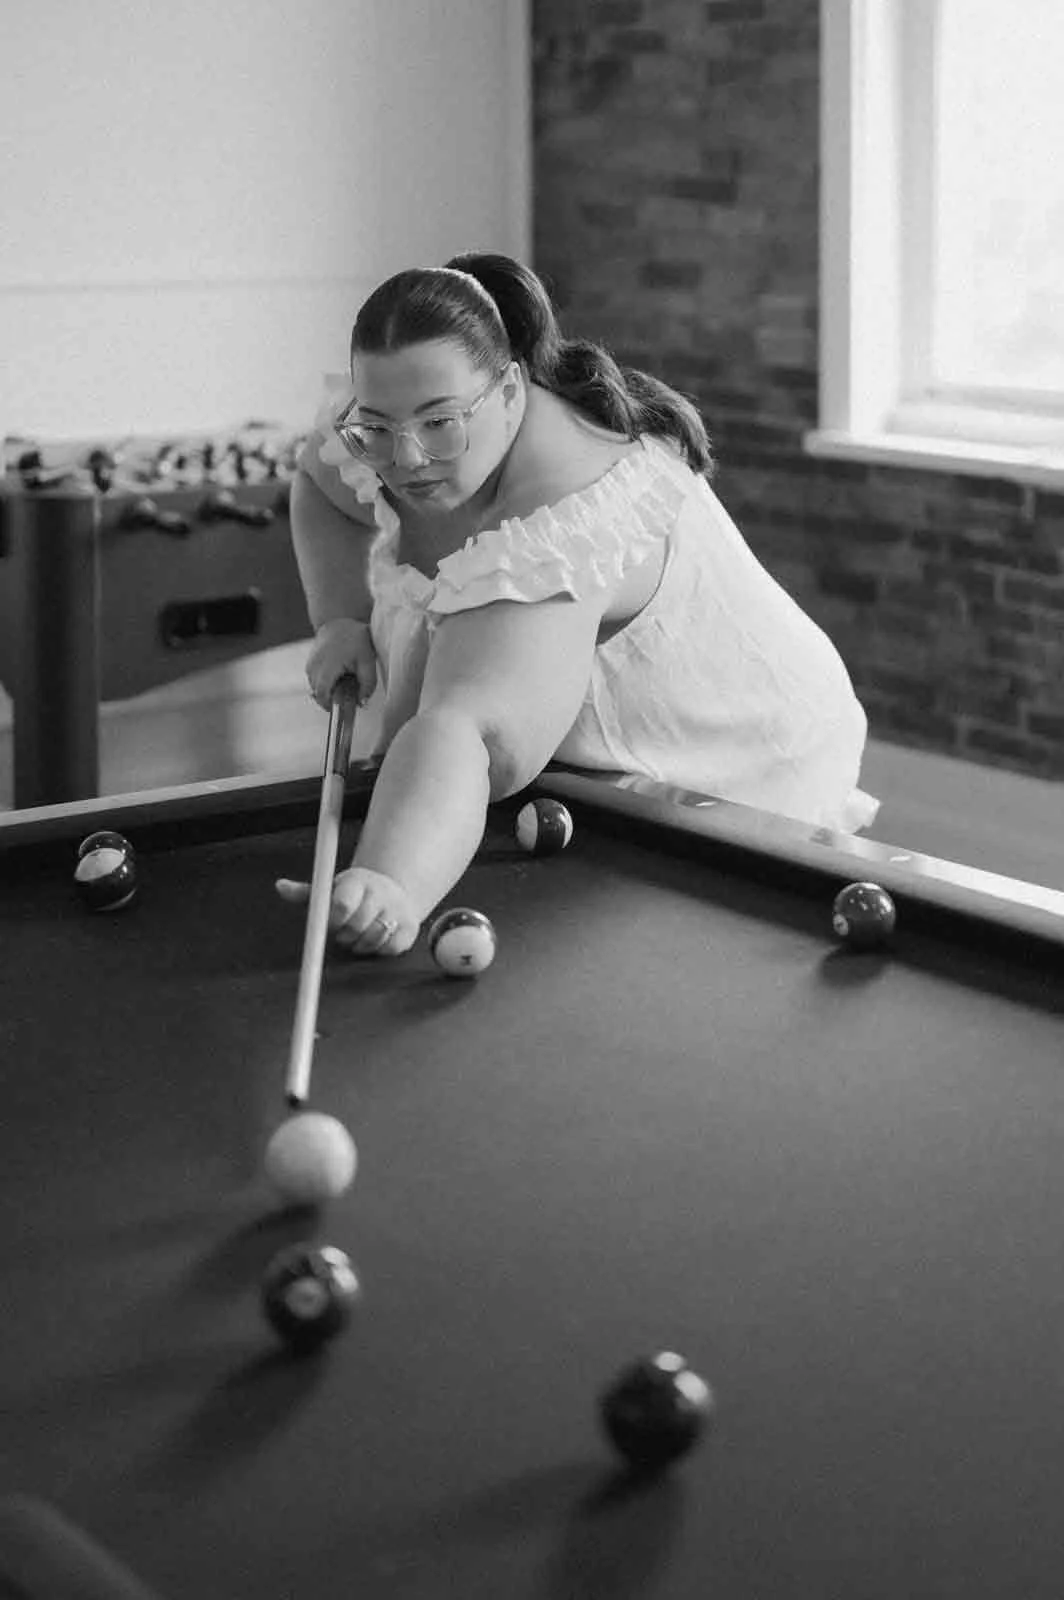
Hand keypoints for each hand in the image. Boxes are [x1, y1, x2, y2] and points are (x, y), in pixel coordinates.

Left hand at [275, 866, 418, 955]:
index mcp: (357, 881)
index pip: (342, 904)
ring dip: (360, 945)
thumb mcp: (331, 889)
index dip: (333, 920)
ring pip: (372, 939)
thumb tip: (280, 886)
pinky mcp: (410, 929)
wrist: (395, 891)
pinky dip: (379, 950)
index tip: (332, 923)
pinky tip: (375, 939)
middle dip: (345, 935)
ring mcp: (397, 910)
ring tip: (358, 935)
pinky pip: (389, 949)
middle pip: (356, 926)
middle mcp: (380, 892)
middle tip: (344, 932)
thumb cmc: (355, 894)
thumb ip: (306, 892)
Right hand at [306, 619, 377, 709]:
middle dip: (330, 698)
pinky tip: (336, 675)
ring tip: (342, 681)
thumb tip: (362, 703)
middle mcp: (315, 664)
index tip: (339, 708)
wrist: (340, 620)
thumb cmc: (357, 640)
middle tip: (346, 695)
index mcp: (329, 664)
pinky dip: (324, 682)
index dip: (328, 704)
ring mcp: (310, 663)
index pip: (322, 692)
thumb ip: (368, 684)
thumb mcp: (368, 661)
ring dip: (327, 690)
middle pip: (317, 692)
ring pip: (314, 687)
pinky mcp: (309, 662)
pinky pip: (314, 680)